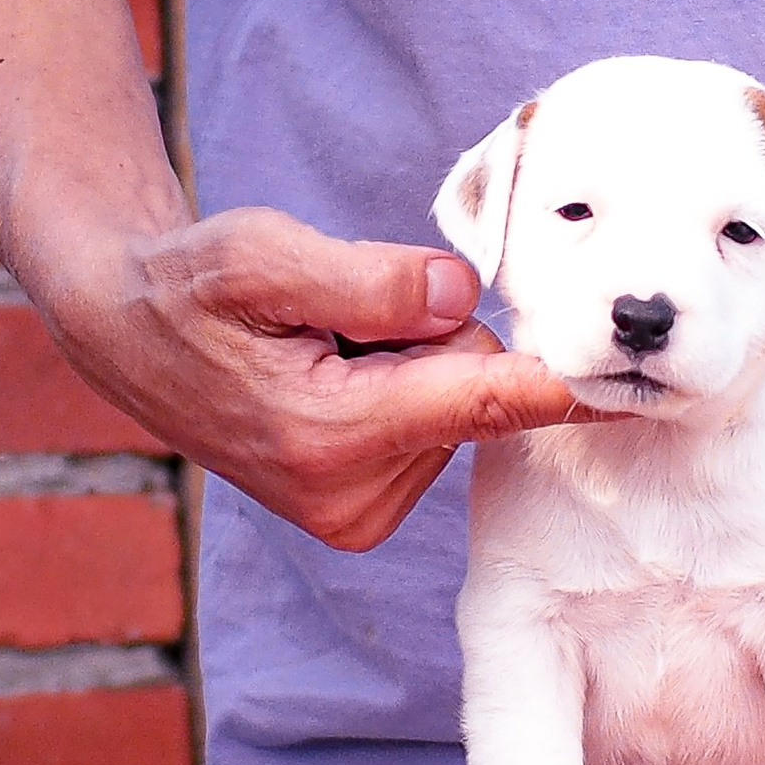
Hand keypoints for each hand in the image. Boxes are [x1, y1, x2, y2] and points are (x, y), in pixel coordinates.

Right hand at [39, 206, 599, 550]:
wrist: (127, 333)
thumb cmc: (191, 284)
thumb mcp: (265, 253)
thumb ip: (374, 279)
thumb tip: (464, 299)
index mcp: (328, 436)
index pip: (480, 403)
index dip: (563, 387)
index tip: (636, 389)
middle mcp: (350, 495)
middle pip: (471, 387)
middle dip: (427, 335)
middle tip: (332, 312)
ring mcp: (357, 511)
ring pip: (453, 403)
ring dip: (406, 358)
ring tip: (318, 344)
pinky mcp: (363, 509)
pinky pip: (431, 421)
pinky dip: (396, 383)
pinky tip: (327, 372)